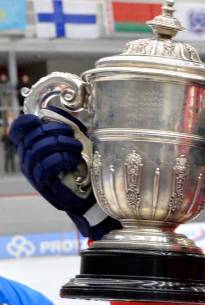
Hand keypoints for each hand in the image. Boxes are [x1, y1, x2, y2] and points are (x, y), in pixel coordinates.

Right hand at [9, 108, 119, 239]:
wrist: (87, 195)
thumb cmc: (80, 166)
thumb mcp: (74, 141)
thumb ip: (65, 125)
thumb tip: (54, 108)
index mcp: (31, 146)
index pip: (17, 131)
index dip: (24, 122)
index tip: (37, 119)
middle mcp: (27, 158)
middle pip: (33, 137)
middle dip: (55, 131)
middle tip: (74, 135)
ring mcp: (33, 171)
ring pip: (39, 150)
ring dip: (62, 145)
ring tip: (77, 148)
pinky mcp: (42, 183)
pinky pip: (47, 166)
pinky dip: (63, 159)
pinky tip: (73, 161)